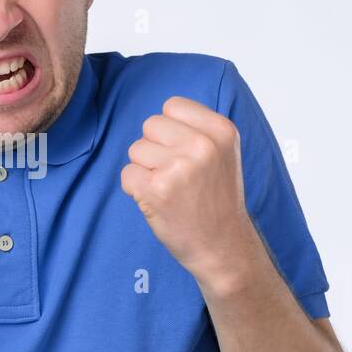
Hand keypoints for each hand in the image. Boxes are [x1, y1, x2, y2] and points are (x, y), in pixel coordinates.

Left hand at [120, 96, 258, 292]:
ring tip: (170, 189)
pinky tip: (158, 201)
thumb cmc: (217, 198)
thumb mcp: (223, 153)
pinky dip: (135, 189)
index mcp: (221, 131)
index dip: (170, 130)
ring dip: (145, 170)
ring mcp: (178, 168)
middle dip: (155, 148)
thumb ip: (197, 128)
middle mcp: (202, 146)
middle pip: (150, 125)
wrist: (223, 245)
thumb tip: (160, 116)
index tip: (183, 152)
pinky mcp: (156, 190)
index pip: (172, 105)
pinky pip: (127, 174)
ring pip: (136, 150)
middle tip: (175, 174)